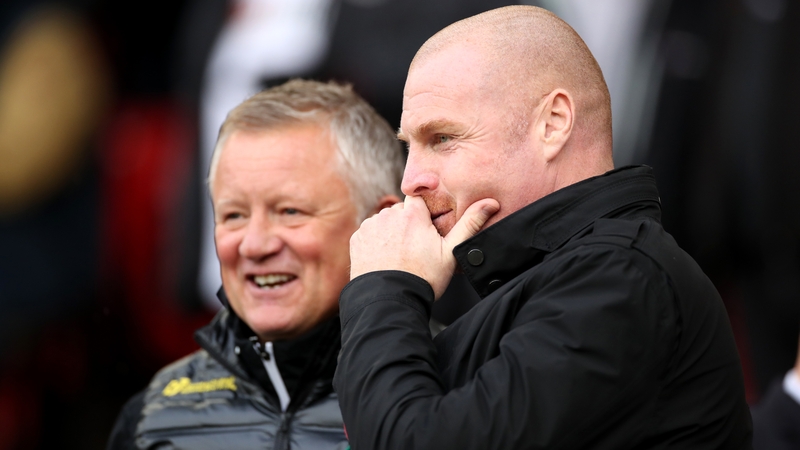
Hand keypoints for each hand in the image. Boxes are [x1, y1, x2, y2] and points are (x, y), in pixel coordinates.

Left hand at [349, 195, 498, 298]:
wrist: (390, 301)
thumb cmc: (423, 278)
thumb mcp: (452, 252)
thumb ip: (470, 223)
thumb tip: (490, 203)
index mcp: (412, 214)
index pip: (418, 200)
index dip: (423, 214)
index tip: (427, 229)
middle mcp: (388, 216)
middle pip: (401, 211)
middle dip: (408, 224)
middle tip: (416, 248)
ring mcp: (370, 227)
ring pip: (384, 221)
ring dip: (391, 232)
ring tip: (400, 256)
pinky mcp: (357, 239)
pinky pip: (369, 233)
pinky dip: (376, 242)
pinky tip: (385, 259)